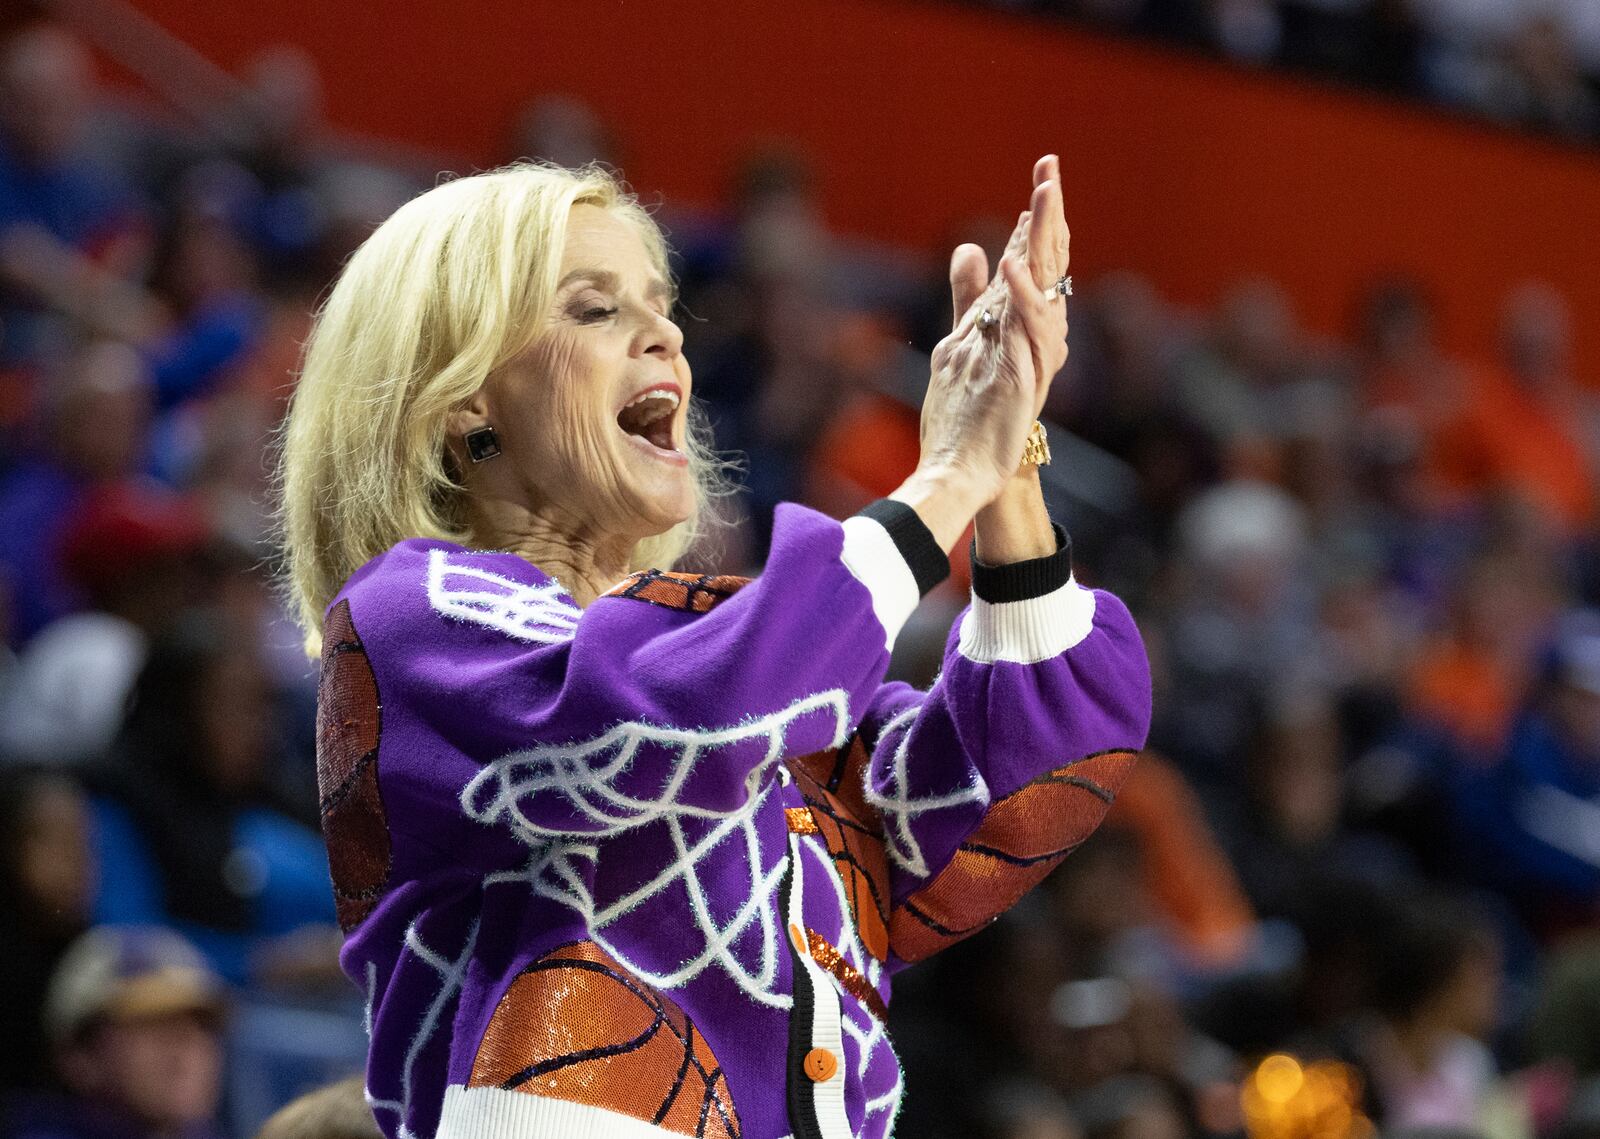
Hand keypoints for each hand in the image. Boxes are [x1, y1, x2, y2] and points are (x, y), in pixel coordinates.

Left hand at [952, 155, 1071, 419]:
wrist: (966, 472)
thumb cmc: (968, 415)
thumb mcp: (964, 340)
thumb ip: (968, 295)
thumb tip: (970, 246)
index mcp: (1017, 321)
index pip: (1033, 257)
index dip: (1039, 218)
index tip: (1043, 174)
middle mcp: (1031, 334)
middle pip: (1047, 263)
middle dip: (1048, 214)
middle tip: (1050, 168)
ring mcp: (1032, 355)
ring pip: (1046, 287)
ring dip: (1044, 240)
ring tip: (1043, 195)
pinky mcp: (1025, 378)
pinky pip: (1029, 331)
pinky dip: (1022, 297)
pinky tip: (1012, 265)